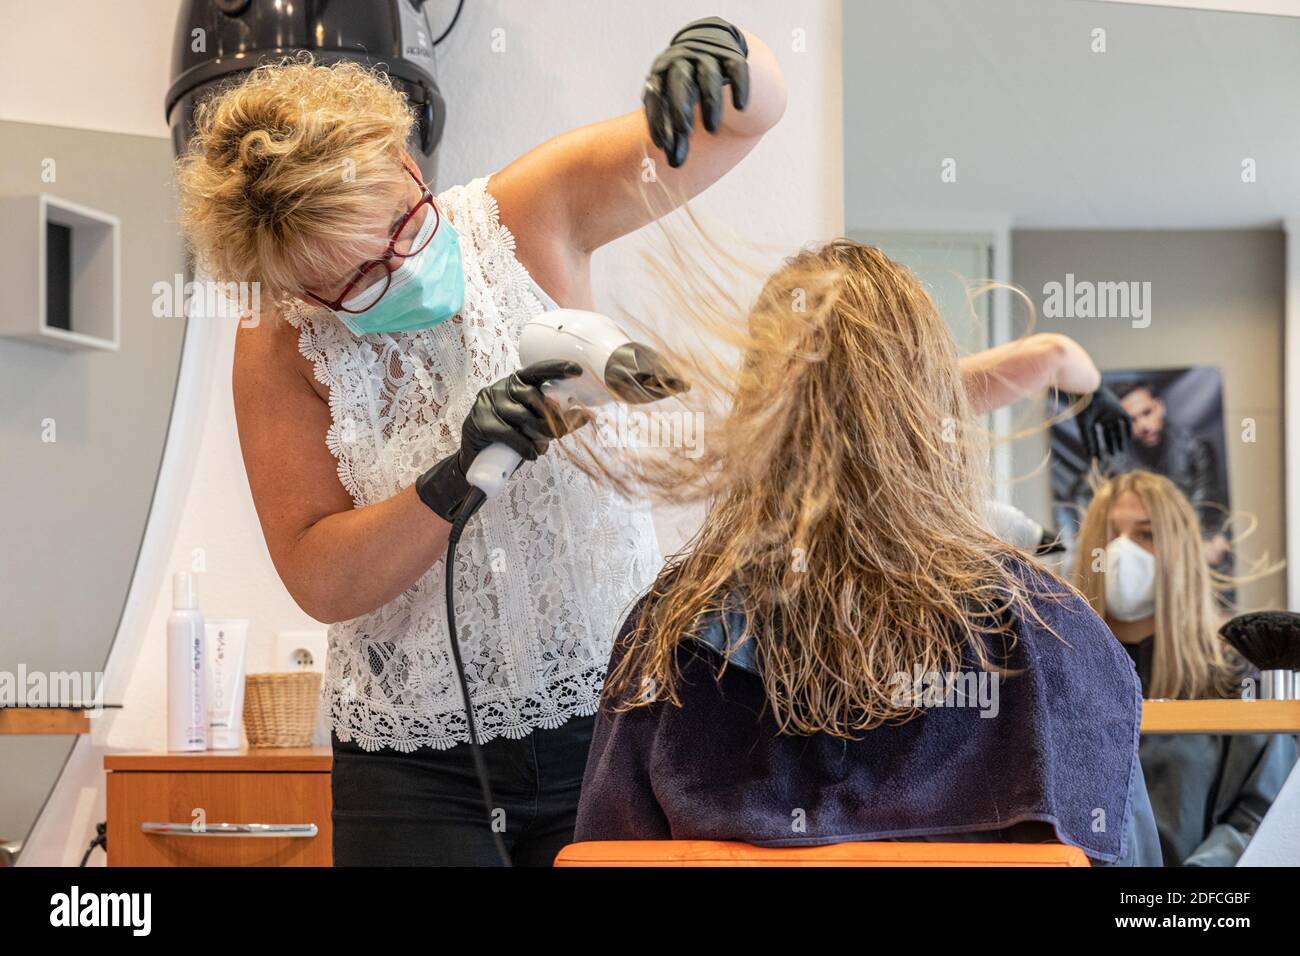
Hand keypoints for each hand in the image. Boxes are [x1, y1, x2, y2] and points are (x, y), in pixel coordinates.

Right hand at [415, 360, 583, 520]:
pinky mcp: (480, 421)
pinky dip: (524, 446)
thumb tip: (587, 415)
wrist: (476, 458)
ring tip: (540, 448)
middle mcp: (502, 388)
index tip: (577, 371)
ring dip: (539, 436)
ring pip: (524, 417)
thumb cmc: (509, 438)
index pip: (538, 371)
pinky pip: (509, 433)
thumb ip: (557, 420)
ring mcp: (489, 402)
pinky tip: (530, 454)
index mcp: (517, 383)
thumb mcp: (534, 426)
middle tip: (559, 434)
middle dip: (552, 419)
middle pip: (535, 398)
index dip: (557, 369)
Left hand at [643, 16, 749, 167]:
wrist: (709, 43)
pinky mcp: (731, 55)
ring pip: (708, 76)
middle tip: (685, 133)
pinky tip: (739, 106)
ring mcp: (707, 55)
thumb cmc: (687, 86)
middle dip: (680, 107)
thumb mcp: (675, 103)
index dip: (658, 120)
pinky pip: (736, 68)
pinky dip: (739, 86)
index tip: (663, 146)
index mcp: (662, 72)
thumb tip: (675, 164)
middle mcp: (682, 60)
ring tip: (712, 130)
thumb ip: (676, 132)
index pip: (656, 95)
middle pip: (680, 81)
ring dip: (710, 102)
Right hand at [1069, 386, 1130, 460]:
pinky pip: (1127, 421)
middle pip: (1109, 433)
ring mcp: (1112, 412)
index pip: (1098, 435)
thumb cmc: (1083, 409)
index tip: (1101, 457)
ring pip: (1118, 429)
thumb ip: (1088, 441)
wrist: (1088, 393)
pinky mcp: (1120, 409)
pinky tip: (1128, 439)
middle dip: (1111, 444)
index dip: (1099, 445)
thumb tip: (1090, 457)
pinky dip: (1128, 430)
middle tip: (1113, 454)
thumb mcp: (1085, 428)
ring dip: (1120, 439)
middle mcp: (1104, 416)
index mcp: (1094, 419)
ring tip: (1120, 450)